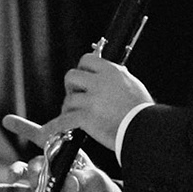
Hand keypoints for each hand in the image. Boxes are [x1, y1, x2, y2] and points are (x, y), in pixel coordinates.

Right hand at [0, 114, 121, 191]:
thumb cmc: (99, 188)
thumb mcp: (95, 180)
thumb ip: (82, 180)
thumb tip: (69, 183)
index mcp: (64, 154)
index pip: (44, 137)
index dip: (25, 128)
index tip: (7, 121)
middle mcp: (49, 165)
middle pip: (34, 161)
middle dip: (33, 168)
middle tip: (37, 175)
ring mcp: (41, 182)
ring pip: (22, 174)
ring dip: (14, 173)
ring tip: (12, 177)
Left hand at [14, 53, 152, 152]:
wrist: (145, 130)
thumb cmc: (142, 111)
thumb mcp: (133, 84)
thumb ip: (119, 77)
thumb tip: (114, 71)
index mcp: (111, 71)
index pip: (87, 60)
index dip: (82, 70)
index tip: (83, 79)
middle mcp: (99, 83)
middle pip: (71, 76)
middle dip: (71, 87)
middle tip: (77, 98)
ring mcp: (91, 100)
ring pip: (68, 99)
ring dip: (69, 108)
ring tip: (75, 117)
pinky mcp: (86, 117)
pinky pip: (64, 121)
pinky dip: (54, 127)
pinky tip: (47, 131)